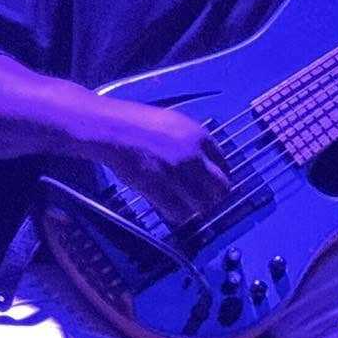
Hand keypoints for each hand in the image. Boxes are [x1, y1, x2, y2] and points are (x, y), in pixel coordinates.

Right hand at [99, 103, 234, 225]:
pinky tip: (171, 208)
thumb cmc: (139, 123)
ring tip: (186, 205)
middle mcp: (193, 155)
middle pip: (220, 188)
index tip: (212, 185)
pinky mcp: (158, 188)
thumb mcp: (175, 123)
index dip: (219, 178)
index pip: (225, 165)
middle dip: (214, 197)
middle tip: (204, 200)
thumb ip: (194, 142)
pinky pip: (179, 213)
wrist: (113, 128)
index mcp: (199, 136)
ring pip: (202, 205)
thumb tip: (207, 162)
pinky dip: (178, 214)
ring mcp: (176, 173)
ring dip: (196, 208)